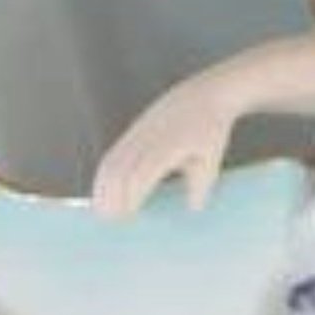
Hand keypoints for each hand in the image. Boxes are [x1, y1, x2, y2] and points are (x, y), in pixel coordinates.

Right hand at [90, 73, 239, 218]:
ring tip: (103, 210)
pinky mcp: (133, 130)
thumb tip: (193, 209)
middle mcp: (148, 137)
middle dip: (112, 195)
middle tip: (111, 221)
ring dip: (103, 186)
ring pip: (111, 161)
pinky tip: (103, 191)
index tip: (129, 216)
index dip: (132, 195)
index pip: (142, 173)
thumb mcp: (211, 157)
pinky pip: (112, 154)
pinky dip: (104, 174)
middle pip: (120, 169)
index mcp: (169, 145)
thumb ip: (201, 184)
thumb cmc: (210, 129)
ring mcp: (138, 132)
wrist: (204, 93)